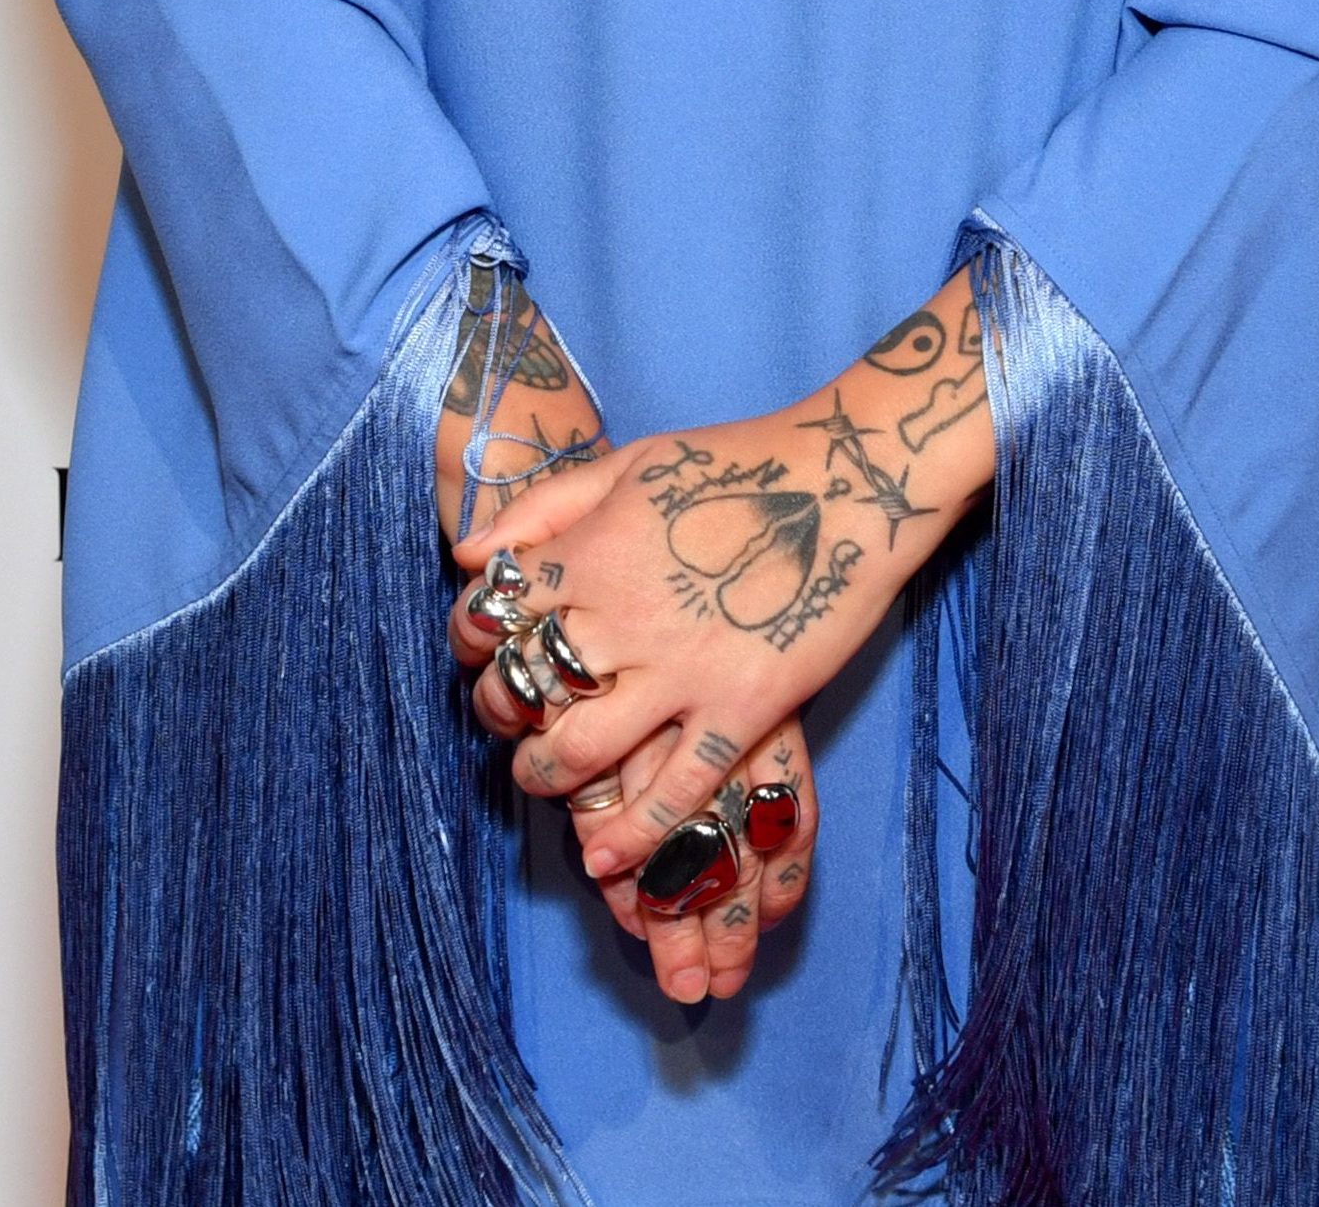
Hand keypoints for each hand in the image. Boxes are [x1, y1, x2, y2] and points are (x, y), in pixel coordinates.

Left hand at [448, 272, 992, 996]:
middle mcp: (624, 616)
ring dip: (544, 774)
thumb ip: (547, 504)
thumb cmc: (738, 463)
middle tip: (505, 718)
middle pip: (525, 685)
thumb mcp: (632, 461)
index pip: (495, 612)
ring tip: (541, 774)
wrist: (847, 481)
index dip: (471, 638)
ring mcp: (683, 670)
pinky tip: (604, 857)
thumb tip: (471, 554)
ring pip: (581, 750)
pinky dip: (632, 834)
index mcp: (594, 550)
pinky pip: (675, 790)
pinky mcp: (741, 709)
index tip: (478, 650)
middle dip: (497, 710)